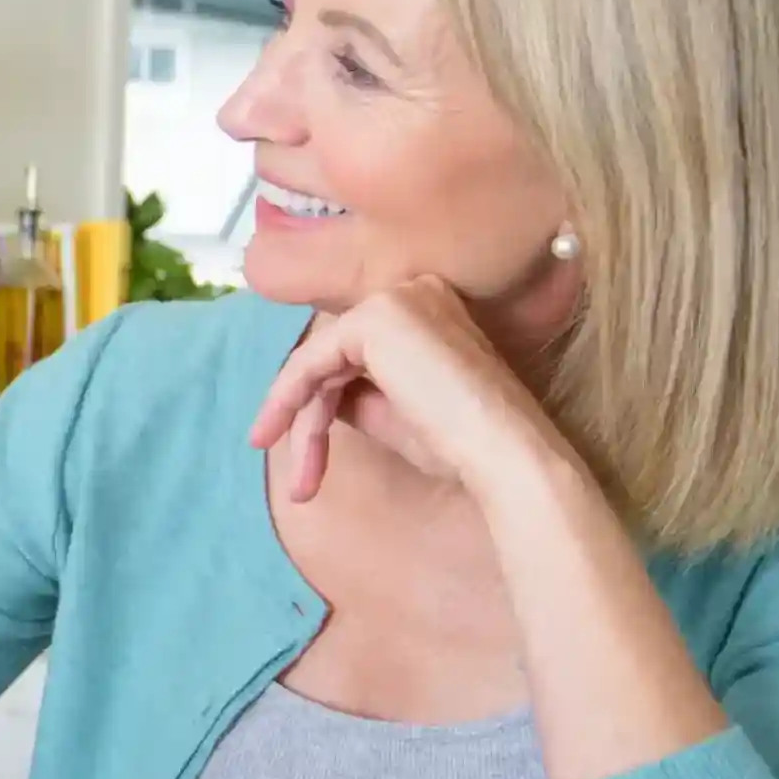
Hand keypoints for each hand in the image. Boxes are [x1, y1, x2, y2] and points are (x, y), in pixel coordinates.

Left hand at [249, 277, 569, 501]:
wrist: (502, 451)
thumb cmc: (460, 443)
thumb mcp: (393, 415)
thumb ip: (353, 396)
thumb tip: (314, 396)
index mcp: (426, 311)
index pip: (354, 355)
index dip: (321, 405)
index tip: (304, 461)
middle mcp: (411, 293)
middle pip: (333, 360)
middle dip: (309, 422)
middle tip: (301, 485)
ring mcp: (393, 301)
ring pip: (319, 364)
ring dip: (301, 425)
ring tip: (299, 485)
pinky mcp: (374, 318)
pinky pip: (311, 362)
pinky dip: (288, 399)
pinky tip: (277, 434)